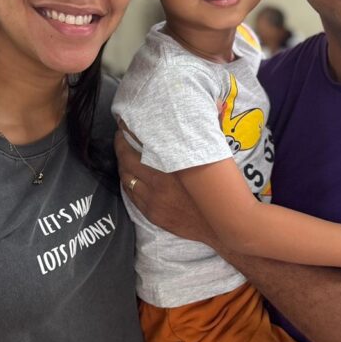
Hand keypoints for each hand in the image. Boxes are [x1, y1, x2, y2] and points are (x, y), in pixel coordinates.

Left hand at [114, 127, 215, 243]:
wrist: (220, 224)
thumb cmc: (217, 190)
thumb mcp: (207, 162)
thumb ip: (193, 144)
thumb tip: (198, 117)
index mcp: (167, 173)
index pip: (134, 154)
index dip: (124, 140)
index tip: (123, 129)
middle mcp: (155, 189)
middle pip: (126, 167)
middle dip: (120, 150)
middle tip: (121, 139)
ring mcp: (152, 204)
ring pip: (126, 182)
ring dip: (123, 168)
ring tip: (125, 156)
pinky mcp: (152, 216)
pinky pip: (132, 197)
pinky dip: (129, 184)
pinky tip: (132, 177)